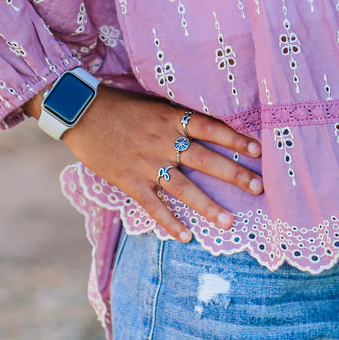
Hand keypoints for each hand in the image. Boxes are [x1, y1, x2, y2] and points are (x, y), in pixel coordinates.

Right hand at [26, 85, 262, 240]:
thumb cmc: (118, 103)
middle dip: (234, 174)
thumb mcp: (152, 102)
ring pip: (184, 188)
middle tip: (258, 188)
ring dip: (209, 206)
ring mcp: (147, 163)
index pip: (211, 128)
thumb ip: (176, 116)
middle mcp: (163, 141)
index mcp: (170, 117)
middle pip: (205, 159)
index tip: (258, 150)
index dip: (235, 139)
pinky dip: (169, 222)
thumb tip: (205, 125)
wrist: (80, 110)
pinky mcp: (129, 180)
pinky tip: (186, 236)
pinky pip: (153, 205)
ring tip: (230, 222)